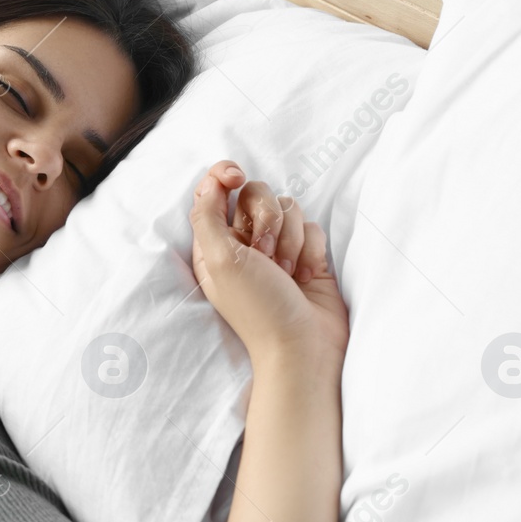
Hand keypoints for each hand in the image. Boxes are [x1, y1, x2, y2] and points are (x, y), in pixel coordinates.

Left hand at [185, 160, 348, 374]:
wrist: (304, 346)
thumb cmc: (258, 308)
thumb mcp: (219, 260)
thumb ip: (207, 214)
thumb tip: (212, 179)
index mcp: (214, 242)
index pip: (214, 189)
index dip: (225, 175)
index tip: (237, 177)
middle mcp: (244, 242)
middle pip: (256, 192)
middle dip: (265, 219)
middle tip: (264, 255)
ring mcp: (278, 247)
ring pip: (288, 207)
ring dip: (289, 239)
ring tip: (285, 273)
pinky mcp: (308, 254)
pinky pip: (313, 226)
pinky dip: (310, 250)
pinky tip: (304, 277)